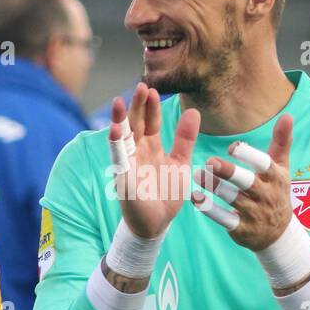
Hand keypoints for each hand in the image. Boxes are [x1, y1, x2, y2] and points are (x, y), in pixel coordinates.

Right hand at [110, 83, 199, 238]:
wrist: (158, 223)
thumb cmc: (166, 193)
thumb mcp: (181, 163)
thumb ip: (185, 139)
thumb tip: (194, 111)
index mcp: (152, 147)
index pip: (151, 121)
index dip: (152, 107)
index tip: (154, 90)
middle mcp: (138, 151)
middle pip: (136, 123)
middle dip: (137, 106)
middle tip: (142, 86)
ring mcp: (129, 163)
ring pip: (123, 136)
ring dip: (121, 119)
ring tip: (120, 100)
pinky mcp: (124, 177)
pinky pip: (118, 158)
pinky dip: (116, 144)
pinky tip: (115, 129)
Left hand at [190, 114, 293, 250]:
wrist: (278, 233)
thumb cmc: (276, 191)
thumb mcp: (281, 167)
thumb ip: (281, 141)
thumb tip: (288, 115)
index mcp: (275, 177)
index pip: (264, 164)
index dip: (249, 155)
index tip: (232, 147)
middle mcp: (266, 195)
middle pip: (247, 182)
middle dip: (229, 172)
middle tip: (210, 161)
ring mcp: (254, 213)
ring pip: (233, 198)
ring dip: (215, 186)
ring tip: (197, 174)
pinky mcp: (241, 229)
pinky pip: (225, 219)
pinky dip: (210, 210)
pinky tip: (196, 198)